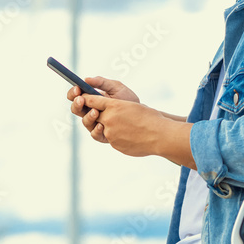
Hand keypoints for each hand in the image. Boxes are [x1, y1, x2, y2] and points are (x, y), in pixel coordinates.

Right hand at [67, 77, 139, 139]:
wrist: (141, 115)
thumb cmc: (128, 99)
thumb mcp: (116, 87)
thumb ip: (102, 82)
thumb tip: (86, 79)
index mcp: (91, 99)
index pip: (76, 96)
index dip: (73, 93)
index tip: (77, 89)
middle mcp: (90, 111)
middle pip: (76, 109)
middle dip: (77, 104)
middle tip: (81, 100)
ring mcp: (95, 123)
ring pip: (84, 121)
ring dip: (88, 116)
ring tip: (95, 111)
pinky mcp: (103, 134)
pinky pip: (94, 134)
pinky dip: (96, 130)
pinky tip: (101, 125)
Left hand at [80, 93, 195, 167]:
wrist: (160, 136)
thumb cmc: (150, 118)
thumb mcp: (132, 106)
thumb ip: (116, 107)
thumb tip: (105, 109)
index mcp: (114, 105)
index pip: (93, 100)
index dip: (87, 99)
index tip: (83, 99)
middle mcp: (109, 118)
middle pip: (94, 115)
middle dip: (95, 115)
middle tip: (100, 114)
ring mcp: (110, 133)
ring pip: (102, 129)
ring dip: (109, 128)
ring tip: (123, 127)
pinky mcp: (114, 144)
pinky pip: (111, 139)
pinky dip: (118, 137)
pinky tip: (130, 136)